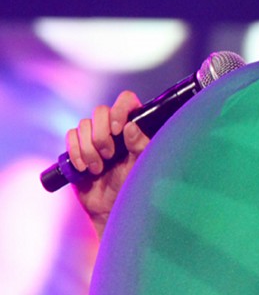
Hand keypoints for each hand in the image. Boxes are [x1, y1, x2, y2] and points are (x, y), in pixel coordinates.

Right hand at [66, 90, 149, 239]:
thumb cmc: (131, 184)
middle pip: (100, 111)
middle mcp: (112, 126)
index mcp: (132, 124)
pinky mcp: (78, 147)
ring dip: (88, 149)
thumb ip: (140, 145)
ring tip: (97, 168)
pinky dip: (75, 151)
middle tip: (109, 155)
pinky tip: (83, 168)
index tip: (117, 130)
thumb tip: (131, 126)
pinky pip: (70, 136)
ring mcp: (93, 135)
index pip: (125, 100)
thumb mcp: (139, 165)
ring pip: (83, 125)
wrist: (109, 206)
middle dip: (101, 135)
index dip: (119, 110)